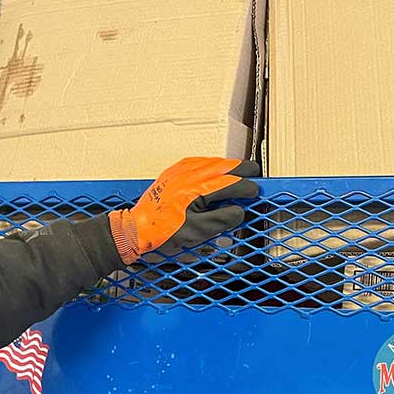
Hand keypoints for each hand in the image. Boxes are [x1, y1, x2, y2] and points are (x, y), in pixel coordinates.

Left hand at [109, 158, 258, 263]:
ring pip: (213, 161)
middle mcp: (190, 175)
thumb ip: (222, 219)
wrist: (137, 228)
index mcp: (198, 189)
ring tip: (240, 173)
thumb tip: (239, 211)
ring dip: (229, 166)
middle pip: (224, 166)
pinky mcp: (173, 173)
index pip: (231, 183)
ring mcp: (180, 171)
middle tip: (256, 176)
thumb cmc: (164, 232)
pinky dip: (212, 165)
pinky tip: (217, 169)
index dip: (247, 188)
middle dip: (243, 170)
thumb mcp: (198, 231)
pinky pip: (198, 162)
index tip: (256, 193)